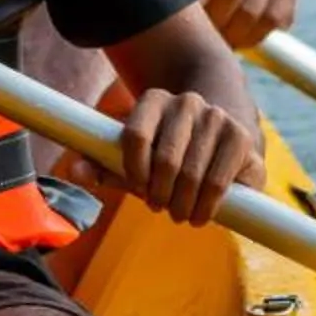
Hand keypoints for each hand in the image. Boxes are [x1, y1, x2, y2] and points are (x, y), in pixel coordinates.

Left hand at [115, 88, 264, 226]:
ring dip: (182, 205)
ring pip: (192, 174)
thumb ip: (102, 165)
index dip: (134, 172)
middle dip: (159, 194)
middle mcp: (186, 102)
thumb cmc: (168, 152)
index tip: (138, 189)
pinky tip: (200, 214)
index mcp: (154, 100)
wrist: (219, 137)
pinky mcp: (240, 137)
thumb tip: (76, 171)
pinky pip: (217, 182)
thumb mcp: (135, 157)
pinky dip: (206, 207)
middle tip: (159, 207)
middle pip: (165, 160)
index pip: (135, 137)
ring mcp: (216, 117)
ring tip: (179, 213)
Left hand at [180, 0, 297, 46]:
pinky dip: (260, 35)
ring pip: (253, 10)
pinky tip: (245, 40)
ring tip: (222, 44)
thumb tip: (168, 26)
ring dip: (236, 34)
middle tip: (205, 39)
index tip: (188, 26)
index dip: (197, 7)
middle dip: (216, 23)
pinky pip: (277, 19)